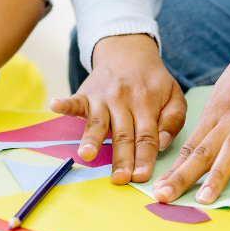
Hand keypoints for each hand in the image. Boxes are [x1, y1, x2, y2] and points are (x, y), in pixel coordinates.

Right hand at [51, 34, 185, 183]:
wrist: (128, 51)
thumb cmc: (152, 81)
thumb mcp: (174, 95)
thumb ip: (173, 119)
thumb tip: (162, 143)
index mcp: (147, 104)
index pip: (147, 136)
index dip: (144, 157)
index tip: (141, 176)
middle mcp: (124, 101)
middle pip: (123, 135)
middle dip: (121, 158)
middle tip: (119, 179)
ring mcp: (103, 97)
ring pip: (98, 122)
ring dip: (92, 139)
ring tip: (86, 154)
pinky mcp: (86, 93)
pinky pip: (74, 100)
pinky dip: (64, 104)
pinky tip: (55, 106)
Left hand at [152, 6, 229, 203]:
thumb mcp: (225, 93)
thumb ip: (214, 123)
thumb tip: (196, 151)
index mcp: (215, 111)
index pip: (190, 145)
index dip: (173, 169)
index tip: (157, 189)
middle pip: (203, 149)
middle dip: (182, 175)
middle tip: (164, 196)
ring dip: (218, 174)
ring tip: (206, 198)